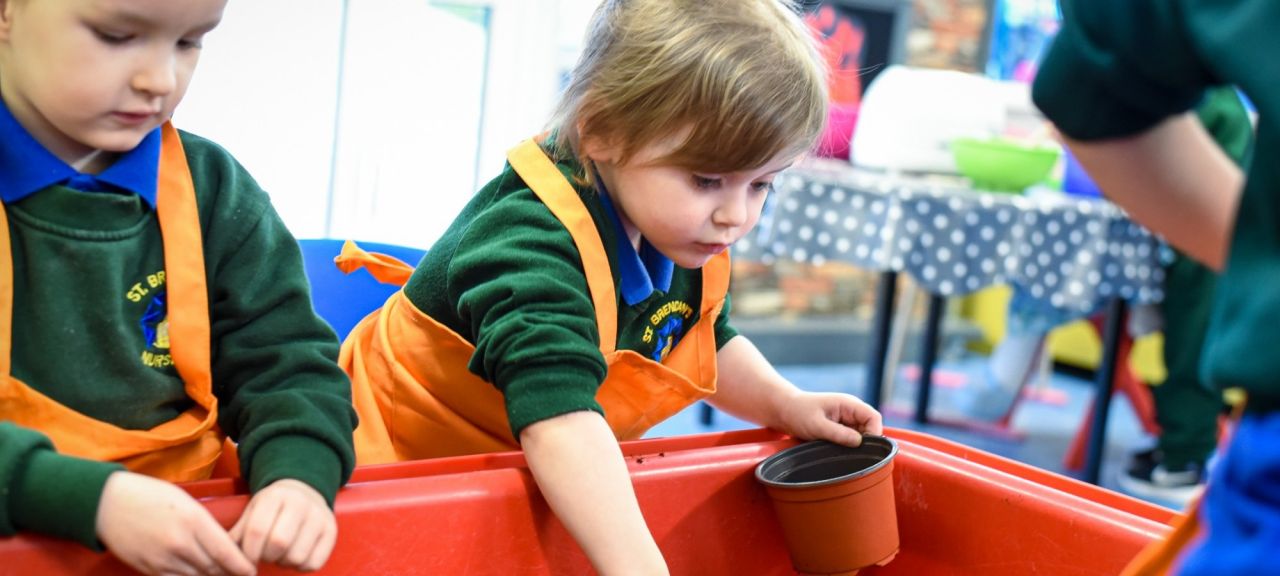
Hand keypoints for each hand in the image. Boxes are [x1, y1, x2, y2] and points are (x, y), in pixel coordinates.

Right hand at [96, 471, 255, 575]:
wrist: (106, 503)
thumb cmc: (150, 495)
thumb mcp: (186, 502)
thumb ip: (206, 525)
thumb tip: (225, 546)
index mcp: (194, 521)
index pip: (226, 553)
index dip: (242, 566)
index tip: (251, 571)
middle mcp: (181, 543)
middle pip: (215, 569)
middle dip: (230, 572)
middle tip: (239, 571)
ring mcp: (163, 559)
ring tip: (220, 572)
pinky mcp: (149, 569)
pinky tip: (196, 574)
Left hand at [229, 479, 336, 571]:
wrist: (304, 491)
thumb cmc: (272, 508)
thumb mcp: (252, 512)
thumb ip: (238, 534)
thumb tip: (222, 561)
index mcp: (275, 496)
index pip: (257, 530)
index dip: (248, 552)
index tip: (246, 558)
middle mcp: (301, 503)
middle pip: (279, 543)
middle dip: (266, 557)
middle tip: (264, 554)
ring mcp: (320, 516)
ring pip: (297, 556)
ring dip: (283, 562)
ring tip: (280, 554)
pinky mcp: (332, 531)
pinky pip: (314, 563)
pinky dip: (300, 566)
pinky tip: (295, 555)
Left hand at [777, 391, 882, 446]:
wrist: (783, 410)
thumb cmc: (798, 413)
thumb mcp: (817, 425)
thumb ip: (838, 434)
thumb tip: (860, 443)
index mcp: (849, 404)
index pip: (874, 418)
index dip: (874, 433)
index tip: (862, 448)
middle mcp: (851, 411)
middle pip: (870, 429)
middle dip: (863, 442)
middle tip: (848, 452)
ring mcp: (846, 420)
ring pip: (862, 436)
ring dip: (854, 446)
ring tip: (838, 450)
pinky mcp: (840, 428)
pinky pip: (851, 440)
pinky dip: (847, 447)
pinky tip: (836, 450)